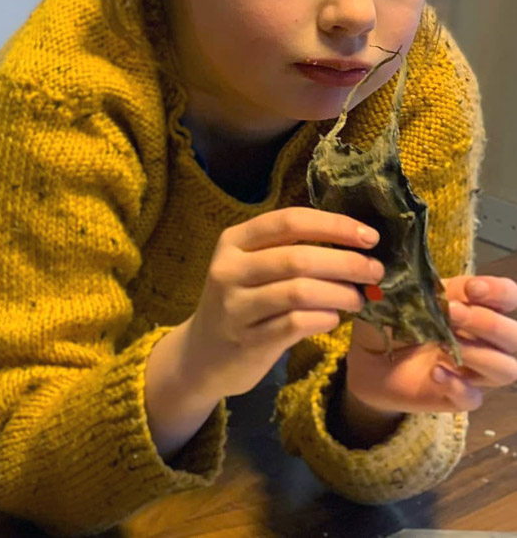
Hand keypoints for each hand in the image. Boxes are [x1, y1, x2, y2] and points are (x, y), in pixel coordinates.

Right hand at [180, 207, 379, 398]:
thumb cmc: (240, 303)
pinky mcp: (247, 340)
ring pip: (300, 292)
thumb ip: (288, 250)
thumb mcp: (250, 268)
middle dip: (347, 263)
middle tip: (374, 272)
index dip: (334, 226)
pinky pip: (297, 324)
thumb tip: (354, 244)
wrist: (202, 354)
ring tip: (357, 299)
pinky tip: (332, 319)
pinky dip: (325, 319)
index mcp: (233, 241)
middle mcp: (229, 270)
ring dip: (340, 294)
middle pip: (298, 258)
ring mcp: (235, 307)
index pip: (289, 221)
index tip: (370, 237)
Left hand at [346, 274, 516, 414]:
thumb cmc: (391, 323)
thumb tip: (424, 273)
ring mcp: (474, 372)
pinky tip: (436, 373)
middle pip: (514, 337)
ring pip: (507, 369)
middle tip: (452, 312)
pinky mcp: (456, 397)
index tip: (472, 288)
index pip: (508, 298)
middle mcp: (484, 342)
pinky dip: (459, 386)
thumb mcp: (402, 298)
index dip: (500, 292)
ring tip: (444, 343)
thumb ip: (421, 287)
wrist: (366, 359)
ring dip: (481, 354)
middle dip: (488, 322)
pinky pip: (473, 398)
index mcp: (476, 309)